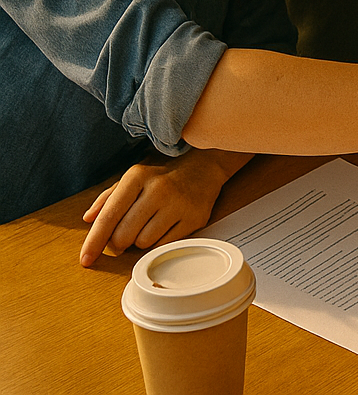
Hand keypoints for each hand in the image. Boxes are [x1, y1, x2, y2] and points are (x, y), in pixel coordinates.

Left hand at [80, 149, 250, 266]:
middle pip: (124, 235)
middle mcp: (158, 190)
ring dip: (140, 242)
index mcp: (137, 177)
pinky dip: (158, 243)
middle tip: (123, 237)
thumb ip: (108, 198)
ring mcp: (179, 205)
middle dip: (118, 242)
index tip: (86, 259)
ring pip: (144, 243)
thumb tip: (88, 219)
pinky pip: (165, 245)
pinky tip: (163, 228)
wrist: (205, 166)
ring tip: (148, 226)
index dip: (94, 241)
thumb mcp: (133, 178)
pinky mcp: (195, 218)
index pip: (109, 216)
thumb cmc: (162, 175)